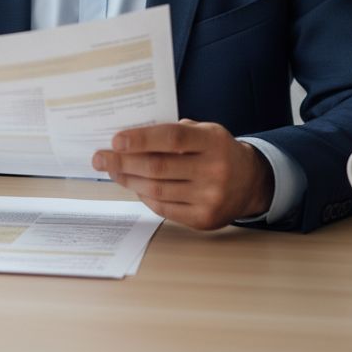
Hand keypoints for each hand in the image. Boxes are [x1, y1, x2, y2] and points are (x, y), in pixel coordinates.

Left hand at [92, 120, 273, 229]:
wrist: (251, 182)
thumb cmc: (218, 150)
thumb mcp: (204, 131)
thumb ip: (174, 132)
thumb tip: (130, 137)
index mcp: (212, 142)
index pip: (172, 138)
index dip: (141, 139)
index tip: (116, 140)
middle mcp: (214, 170)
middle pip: (158, 167)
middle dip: (123, 162)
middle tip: (100, 158)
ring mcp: (210, 198)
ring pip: (157, 190)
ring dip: (128, 180)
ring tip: (112, 170)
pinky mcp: (204, 220)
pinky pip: (164, 208)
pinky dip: (144, 196)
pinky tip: (134, 185)